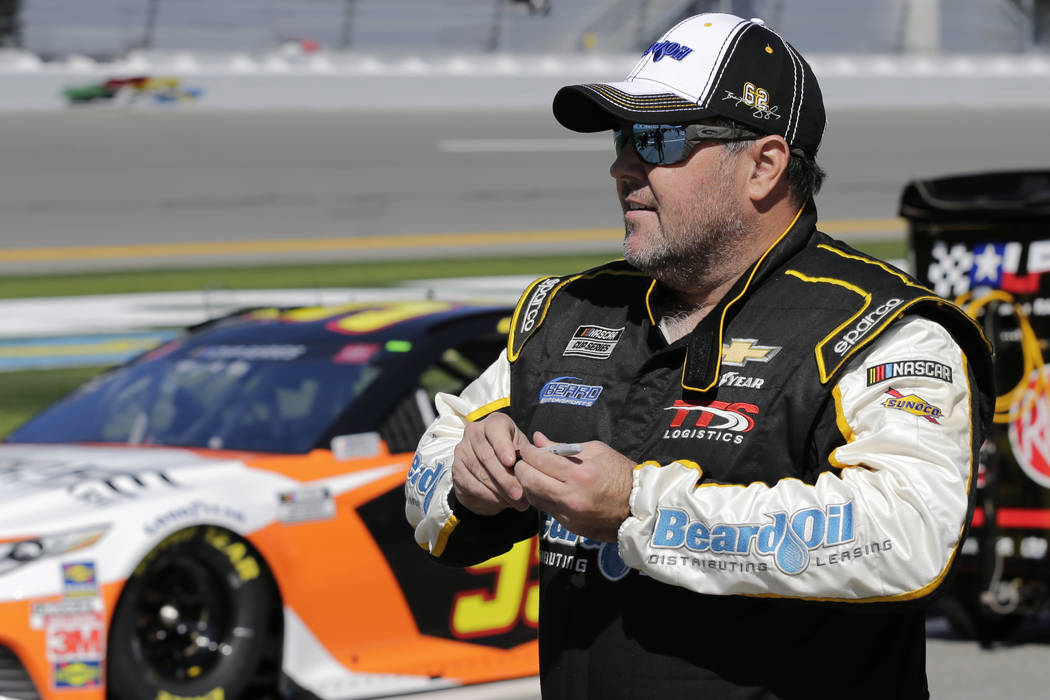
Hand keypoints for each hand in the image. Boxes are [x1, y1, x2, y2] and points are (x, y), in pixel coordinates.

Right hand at [452, 413, 530, 515]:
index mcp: (494, 422)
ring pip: (480, 472)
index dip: (503, 446)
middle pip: (488, 456)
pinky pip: (471, 484)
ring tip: (516, 502)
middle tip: (520, 494)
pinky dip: (488, 495)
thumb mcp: (522, 450)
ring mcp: (462, 450)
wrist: (490, 468)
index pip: (496, 430)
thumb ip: (528, 454)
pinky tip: (501, 502)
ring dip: (499, 490)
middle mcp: (475, 432)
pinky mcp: (456, 468)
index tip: (511, 462)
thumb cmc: (511, 455)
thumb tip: (536, 460)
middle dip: (505, 478)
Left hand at [515, 431, 633, 541]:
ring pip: (534, 498)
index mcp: (579, 475)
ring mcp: (569, 515)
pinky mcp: (570, 527)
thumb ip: (562, 447)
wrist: (639, 507)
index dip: (528, 452)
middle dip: (521, 469)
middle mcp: (571, 497)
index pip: (540, 461)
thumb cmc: (620, 472)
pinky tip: (546, 488)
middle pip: (529, 482)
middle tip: (523, 461)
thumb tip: (538, 439)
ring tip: (532, 474)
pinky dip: (541, 497)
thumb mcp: (595, 451)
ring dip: (528, 485)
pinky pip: (547, 510)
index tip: (527, 448)